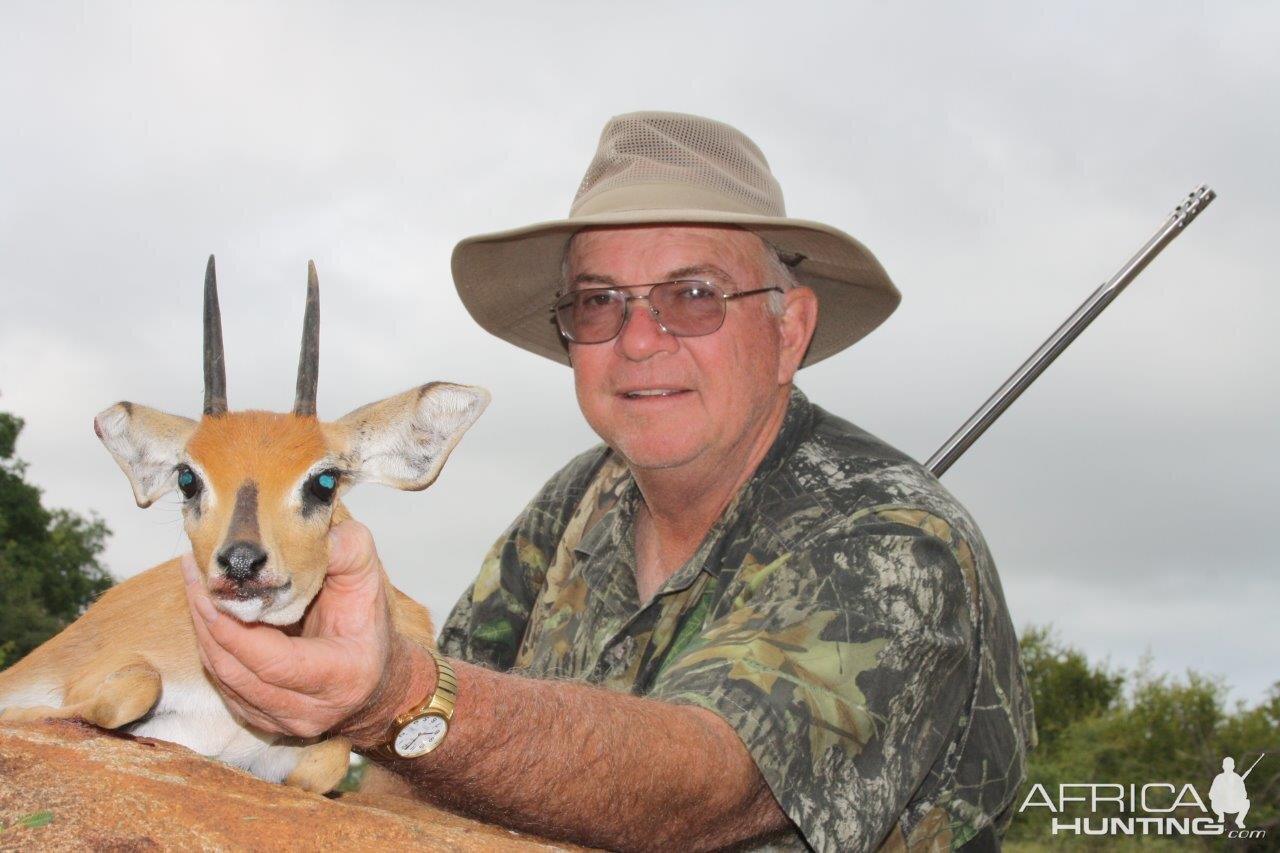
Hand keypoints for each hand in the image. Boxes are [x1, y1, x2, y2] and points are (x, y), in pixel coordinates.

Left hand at [181, 520, 417, 740]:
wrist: (372, 673)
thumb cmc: (367, 623)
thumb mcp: (367, 579)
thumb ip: (345, 551)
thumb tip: (308, 531)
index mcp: (341, 677)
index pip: (277, 664)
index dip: (238, 632)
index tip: (216, 590)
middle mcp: (309, 711)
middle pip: (239, 672)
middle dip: (209, 621)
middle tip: (196, 571)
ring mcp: (281, 720)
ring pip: (224, 678)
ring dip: (203, 630)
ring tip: (195, 582)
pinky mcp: (258, 718)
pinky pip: (222, 681)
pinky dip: (210, 644)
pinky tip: (206, 609)